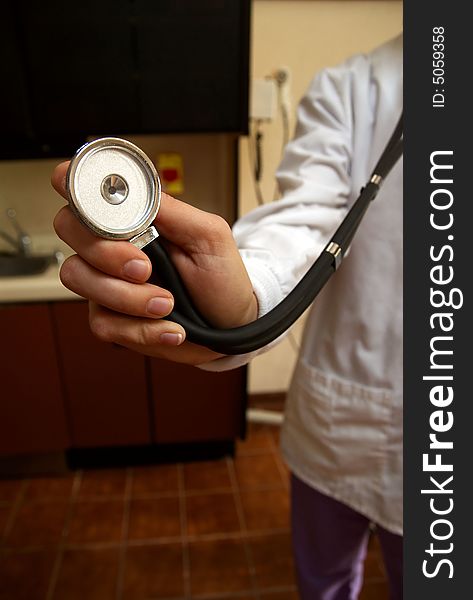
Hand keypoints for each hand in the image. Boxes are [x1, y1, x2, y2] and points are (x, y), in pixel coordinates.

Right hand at [52, 161, 257, 364]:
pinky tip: (171, 329)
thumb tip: (136, 190)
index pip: (87, 191)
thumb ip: (172, 211)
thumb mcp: (209, 236)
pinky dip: (141, 330)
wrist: (230, 324)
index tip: (78, 194)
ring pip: (79, 278)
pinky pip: (102, 323)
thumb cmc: (221, 278)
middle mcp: (111, 246)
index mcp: (134, 219)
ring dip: (127, 297)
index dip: (71, 182)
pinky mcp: (110, 318)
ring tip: (168, 304)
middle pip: (69, 230)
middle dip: (105, 251)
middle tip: (145, 268)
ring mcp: (106, 282)